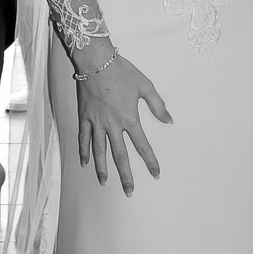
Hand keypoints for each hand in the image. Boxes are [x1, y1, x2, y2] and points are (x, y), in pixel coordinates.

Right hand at [76, 51, 170, 192]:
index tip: (155, 174)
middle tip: (129, 191)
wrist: (96, 62)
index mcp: (129, 119)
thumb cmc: (122, 72)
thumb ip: (158, 105)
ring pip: (99, 151)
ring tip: (105, 182)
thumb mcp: (145, 86)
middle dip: (125, 175)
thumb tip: (169, 120)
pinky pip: (83, 138)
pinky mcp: (84, 117)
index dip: (150, 161)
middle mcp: (112, 125)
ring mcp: (96, 123)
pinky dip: (83, 151)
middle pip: (120, 156)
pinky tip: (84, 163)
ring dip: (102, 169)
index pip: (142, 145)